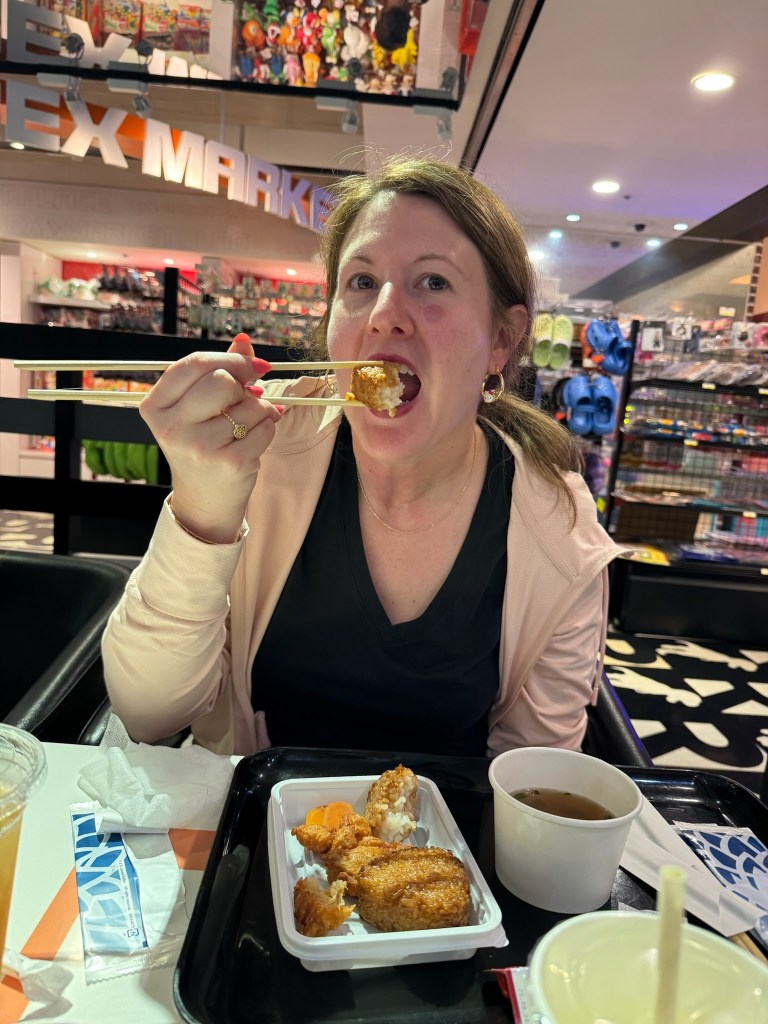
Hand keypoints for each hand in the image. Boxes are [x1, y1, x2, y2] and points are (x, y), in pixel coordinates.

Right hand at [140, 333, 278, 542]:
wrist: (204, 500)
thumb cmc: (201, 445)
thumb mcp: (197, 408)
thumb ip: (218, 371)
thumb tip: (244, 339)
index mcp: (156, 406)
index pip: (194, 363)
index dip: (230, 359)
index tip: (253, 365)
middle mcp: (173, 426)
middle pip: (221, 380)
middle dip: (244, 385)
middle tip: (248, 397)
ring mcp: (200, 446)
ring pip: (249, 404)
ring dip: (261, 409)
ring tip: (248, 424)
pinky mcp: (230, 462)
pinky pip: (265, 426)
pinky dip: (268, 427)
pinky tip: (254, 439)